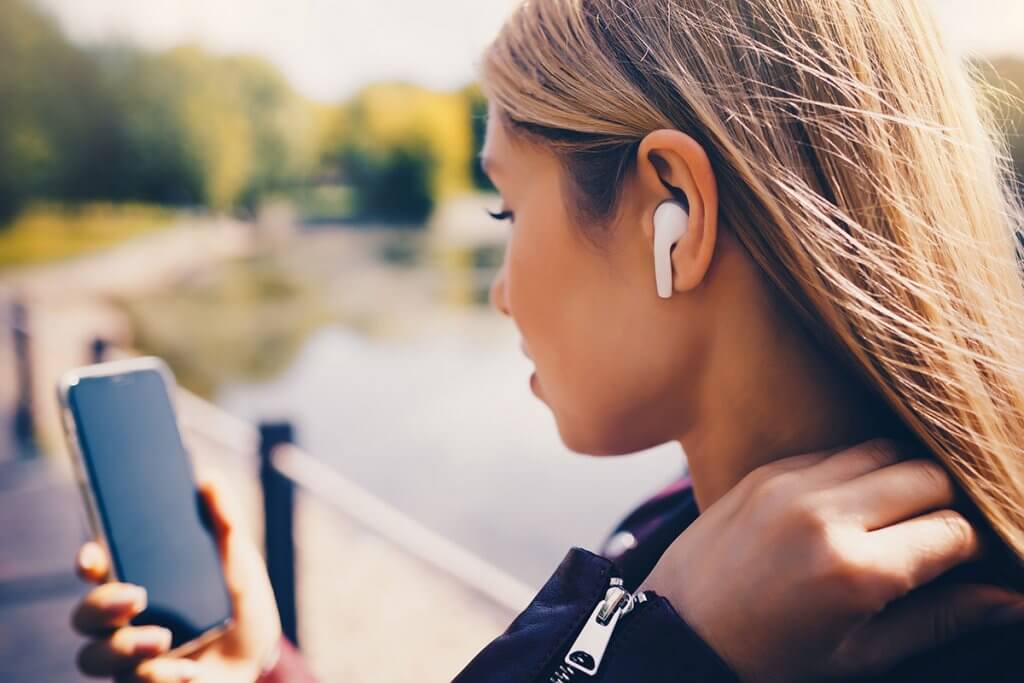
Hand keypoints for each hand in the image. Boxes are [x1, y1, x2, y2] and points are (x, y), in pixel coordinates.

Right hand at [71, 476, 281, 682]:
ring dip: (124, 648)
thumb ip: (224, 523)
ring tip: (164, 640)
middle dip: (102, 605)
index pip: (98, 570)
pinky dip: (160, 678)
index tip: (93, 556)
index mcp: (140, 581)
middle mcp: (125, 620)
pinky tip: (188, 672)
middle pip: (85, 614)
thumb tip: (208, 477)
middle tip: (137, 597)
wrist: (258, 656)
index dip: (88, 561)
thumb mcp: (238, 562)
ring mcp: (130, 657)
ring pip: (93, 657)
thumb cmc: (239, 604)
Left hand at [640, 439, 1023, 682]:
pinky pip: (834, 450)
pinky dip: (855, 470)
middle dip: (943, 504)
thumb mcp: (861, 655)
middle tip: (931, 537)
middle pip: (927, 475)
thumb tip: (1011, 600)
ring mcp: (790, 484)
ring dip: (901, 478)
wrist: (678, 631)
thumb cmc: (771, 659)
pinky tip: (849, 503)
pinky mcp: (766, 470)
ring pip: (883, 449)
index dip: (971, 548)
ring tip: (893, 517)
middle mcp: (825, 514)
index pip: (952, 530)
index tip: (963, 562)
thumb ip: (940, 620)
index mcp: (854, 569)